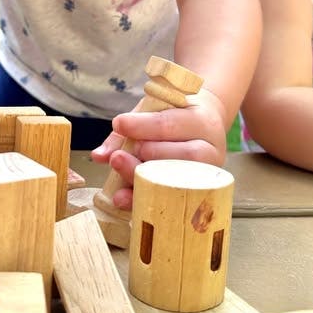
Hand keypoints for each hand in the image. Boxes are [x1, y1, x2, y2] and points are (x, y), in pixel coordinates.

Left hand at [92, 88, 227, 208]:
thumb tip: (100, 156)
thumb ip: (128, 130)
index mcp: (202, 121)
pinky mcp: (197, 194)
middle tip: (120, 155)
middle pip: (185, 156)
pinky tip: (122, 198)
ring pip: (182, 181)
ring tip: (119, 172)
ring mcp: (208, 175)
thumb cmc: (173, 115)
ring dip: (145, 178)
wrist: (204, 123)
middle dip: (149, 155)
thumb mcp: (153, 111)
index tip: (118, 123)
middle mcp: (212, 149)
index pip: (172, 124)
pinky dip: (144, 200)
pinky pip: (171, 201)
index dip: (143, 126)